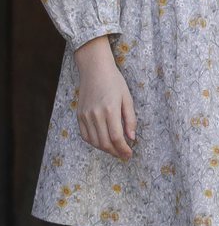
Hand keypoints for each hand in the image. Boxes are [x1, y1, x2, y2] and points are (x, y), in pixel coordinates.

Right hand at [74, 36, 135, 159]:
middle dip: (115, 152)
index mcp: (110, 110)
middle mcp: (96, 115)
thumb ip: (130, 119)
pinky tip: (103, 142)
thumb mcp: (127, 98)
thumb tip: (131, 138)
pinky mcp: (79, 115)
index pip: (116, 137)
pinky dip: (94, 143)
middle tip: (124, 155)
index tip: (129, 155)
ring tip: (115, 150)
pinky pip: (85, 135)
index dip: (123, 149)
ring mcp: (85, 116)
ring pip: (94, 141)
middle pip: (104, 143)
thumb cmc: (114, 81)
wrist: (94, 69)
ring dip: (105, 149)